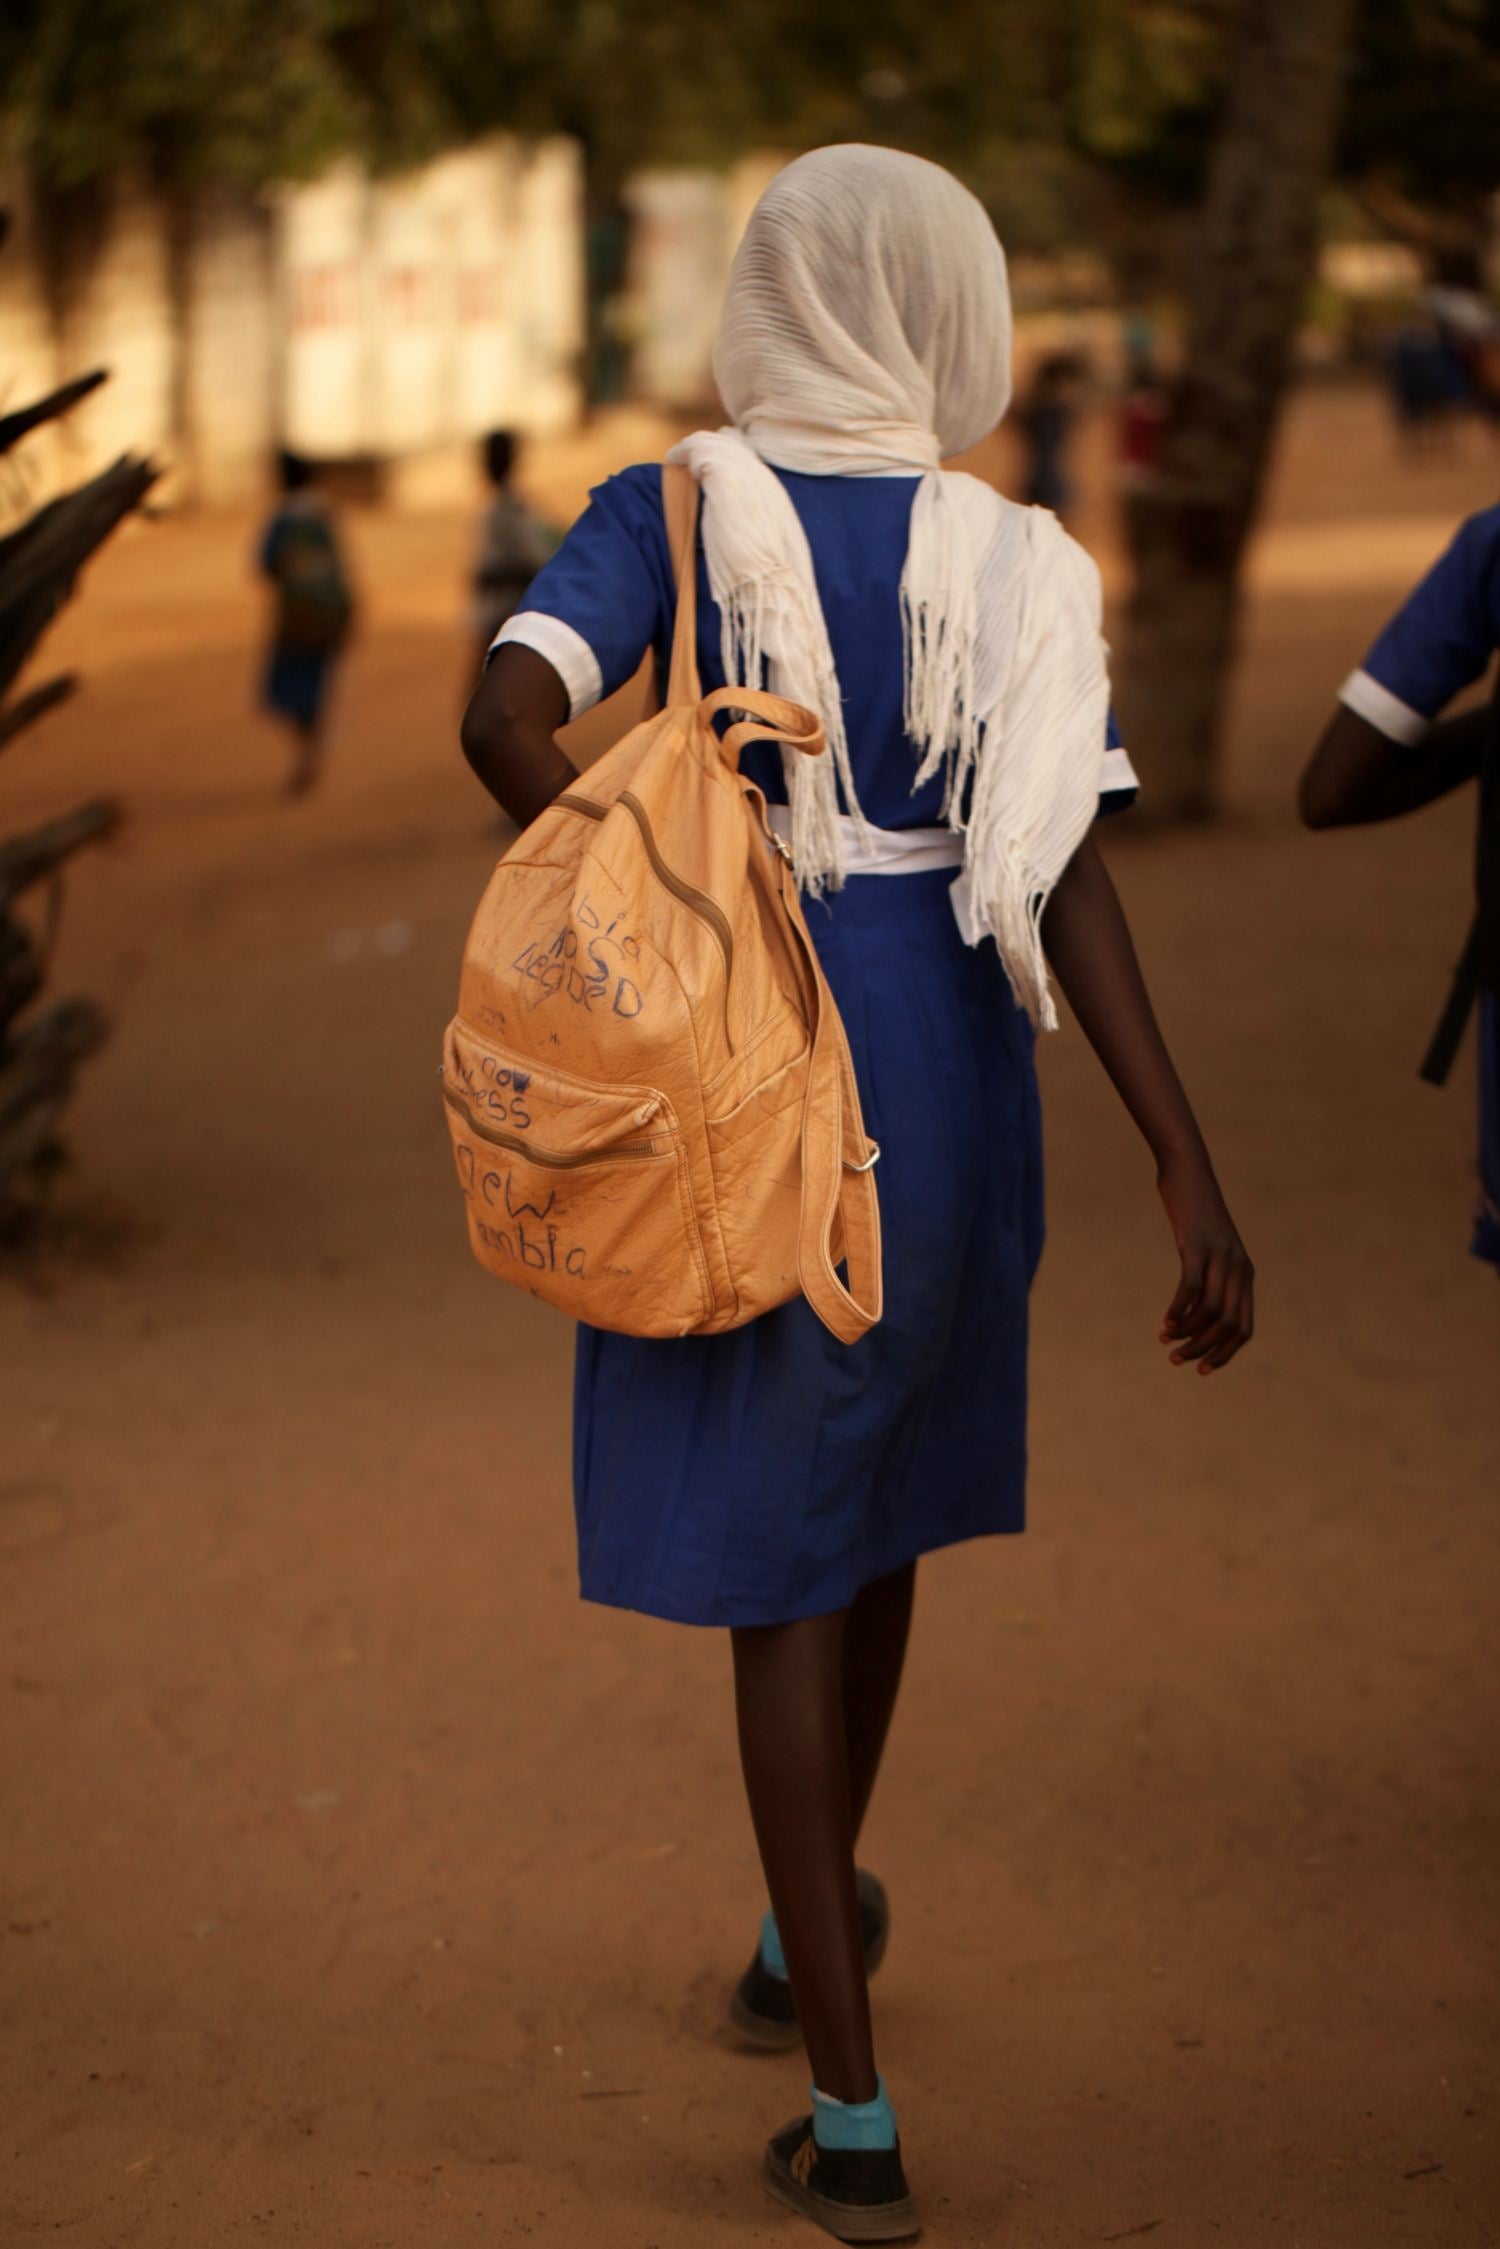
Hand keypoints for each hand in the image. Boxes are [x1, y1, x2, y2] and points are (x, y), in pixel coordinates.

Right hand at [1156, 1151, 1254, 1374]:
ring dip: (1187, 1332)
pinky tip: (1166, 1320)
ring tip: (1166, 1339)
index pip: (1244, 1329)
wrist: (1189, 1172)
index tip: (1202, 1369)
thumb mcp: (1210, 1247)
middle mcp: (1238, 1268)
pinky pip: (1191, 1287)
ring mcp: (1219, 1256)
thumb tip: (1203, 1310)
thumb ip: (1213, 1275)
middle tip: (1176, 1358)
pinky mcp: (1197, 1245)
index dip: (1225, 1354)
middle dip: (1203, 1349)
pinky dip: (1179, 1309)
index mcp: (1245, 1274)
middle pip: (1228, 1325)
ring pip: (1210, 1311)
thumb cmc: (1196, 1212)